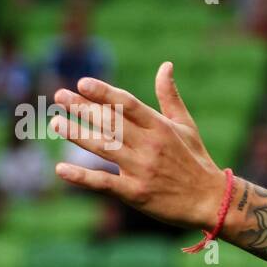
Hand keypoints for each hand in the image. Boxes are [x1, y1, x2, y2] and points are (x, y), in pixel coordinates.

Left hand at [51, 62, 228, 229]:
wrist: (211, 201)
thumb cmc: (196, 160)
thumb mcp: (186, 125)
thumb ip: (169, 96)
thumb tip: (165, 65)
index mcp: (160, 127)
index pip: (127, 105)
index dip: (104, 93)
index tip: (82, 83)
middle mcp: (150, 146)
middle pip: (110, 123)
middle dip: (82, 108)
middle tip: (58, 96)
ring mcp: (142, 170)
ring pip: (103, 148)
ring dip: (77, 134)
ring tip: (55, 122)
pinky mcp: (136, 193)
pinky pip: (104, 183)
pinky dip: (82, 177)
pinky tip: (61, 169)